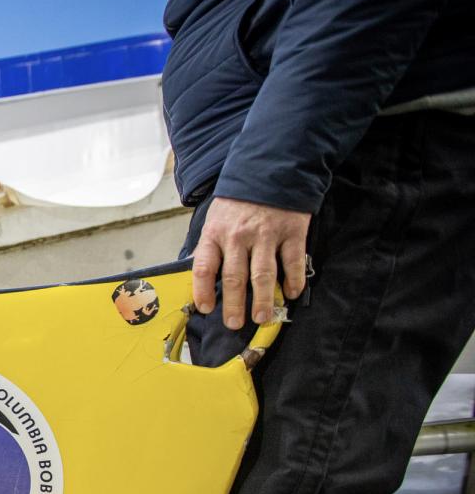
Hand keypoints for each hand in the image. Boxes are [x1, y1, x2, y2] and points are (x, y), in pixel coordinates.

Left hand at [192, 198, 310, 328]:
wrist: (270, 169)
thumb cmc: (238, 201)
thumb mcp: (215, 219)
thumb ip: (210, 246)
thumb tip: (200, 277)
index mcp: (215, 233)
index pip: (203, 268)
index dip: (202, 291)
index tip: (206, 309)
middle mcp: (238, 236)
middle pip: (234, 277)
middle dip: (234, 305)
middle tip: (234, 324)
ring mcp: (266, 234)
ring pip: (263, 274)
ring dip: (263, 299)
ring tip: (263, 317)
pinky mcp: (292, 231)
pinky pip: (293, 261)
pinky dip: (294, 279)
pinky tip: (292, 293)